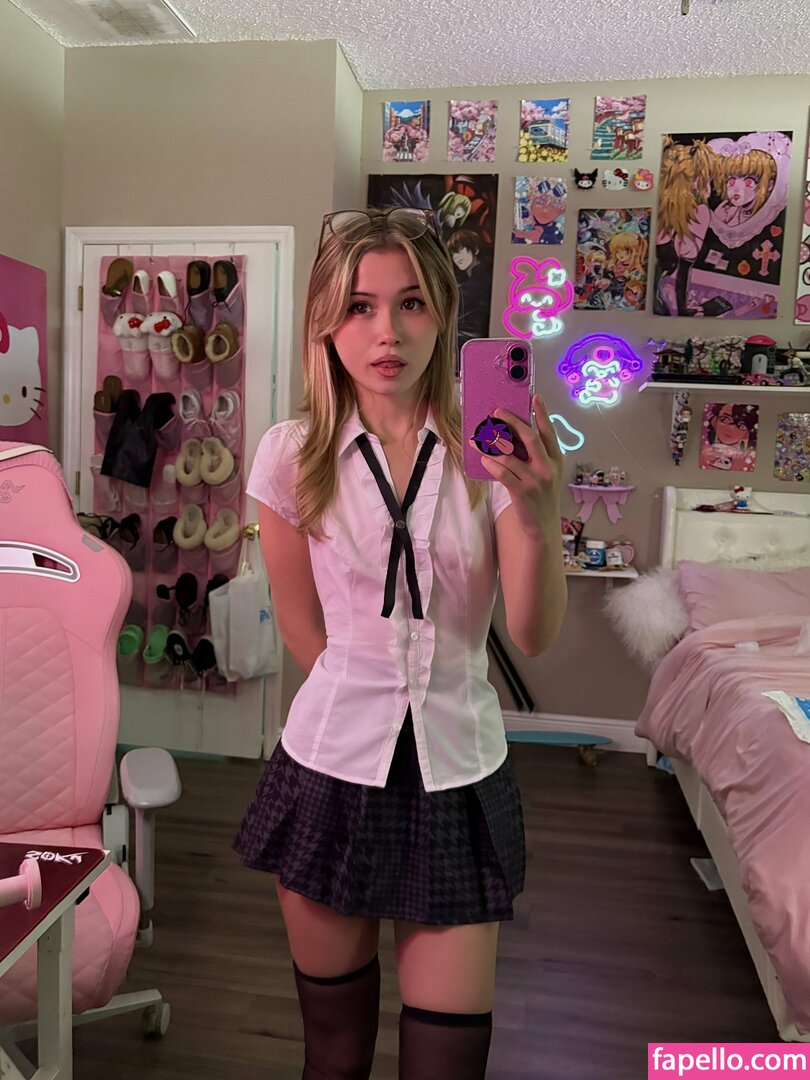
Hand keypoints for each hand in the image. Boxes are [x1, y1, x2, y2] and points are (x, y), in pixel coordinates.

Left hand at [471, 394, 562, 539]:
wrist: (543, 527)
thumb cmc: (542, 497)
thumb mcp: (547, 474)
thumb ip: (536, 456)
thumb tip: (514, 436)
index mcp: (556, 460)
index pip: (549, 432)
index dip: (542, 414)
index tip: (535, 397)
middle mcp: (548, 467)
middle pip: (529, 438)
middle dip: (512, 422)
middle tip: (497, 412)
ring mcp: (535, 480)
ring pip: (510, 456)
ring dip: (491, 445)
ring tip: (477, 438)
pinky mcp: (522, 492)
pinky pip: (503, 474)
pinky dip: (492, 465)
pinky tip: (484, 459)